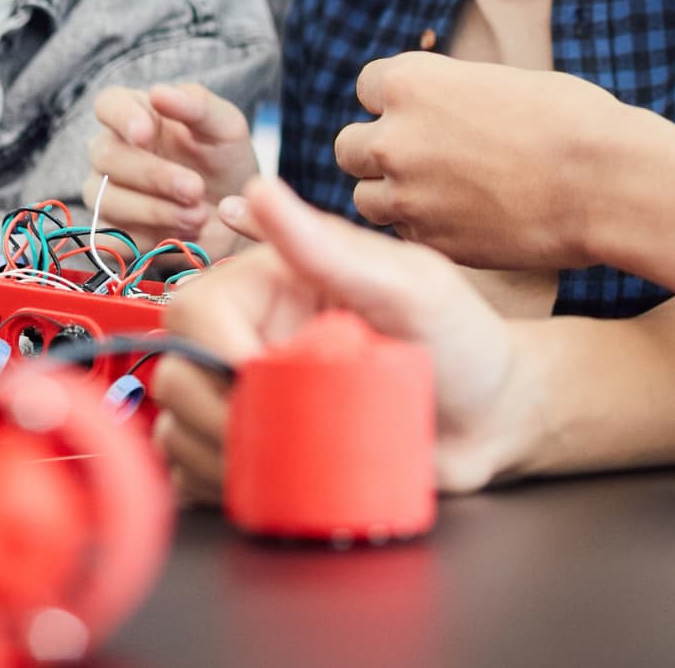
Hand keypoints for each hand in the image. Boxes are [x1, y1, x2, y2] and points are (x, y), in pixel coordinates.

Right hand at [85, 82, 258, 260]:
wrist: (234, 218)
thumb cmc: (224, 161)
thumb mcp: (225, 127)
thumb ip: (196, 105)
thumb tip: (158, 92)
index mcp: (138, 114)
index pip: (108, 104)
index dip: (121, 117)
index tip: (145, 133)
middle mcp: (113, 151)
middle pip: (106, 155)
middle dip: (153, 175)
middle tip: (195, 188)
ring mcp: (105, 193)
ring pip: (105, 199)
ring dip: (154, 210)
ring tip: (198, 216)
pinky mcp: (109, 233)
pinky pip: (112, 238)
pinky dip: (150, 239)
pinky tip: (182, 235)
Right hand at [151, 175, 526, 500]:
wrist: (495, 418)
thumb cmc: (462, 337)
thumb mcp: (408, 284)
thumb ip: (330, 246)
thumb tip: (262, 188)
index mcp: (273, 282)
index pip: (196, 308)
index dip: (215, 349)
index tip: (259, 380)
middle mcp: (252, 335)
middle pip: (178, 371)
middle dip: (214, 414)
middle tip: (279, 434)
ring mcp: (254, 397)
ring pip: (180, 427)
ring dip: (216, 458)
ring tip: (286, 461)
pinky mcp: (262, 451)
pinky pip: (200, 475)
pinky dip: (215, 487)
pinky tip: (264, 484)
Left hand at [331, 52, 632, 268]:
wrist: (604, 182)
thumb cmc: (568, 120)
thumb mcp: (495, 83)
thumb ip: (447, 97)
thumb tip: (431, 111)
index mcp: (412, 83)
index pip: (366, 87)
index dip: (396, 100)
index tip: (423, 112)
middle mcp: (396, 138)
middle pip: (348, 146)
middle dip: (379, 151)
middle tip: (422, 157)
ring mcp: (408, 196)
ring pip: (366, 198)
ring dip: (393, 194)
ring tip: (442, 193)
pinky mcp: (430, 243)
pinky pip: (404, 235)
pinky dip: (424, 229)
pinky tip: (466, 220)